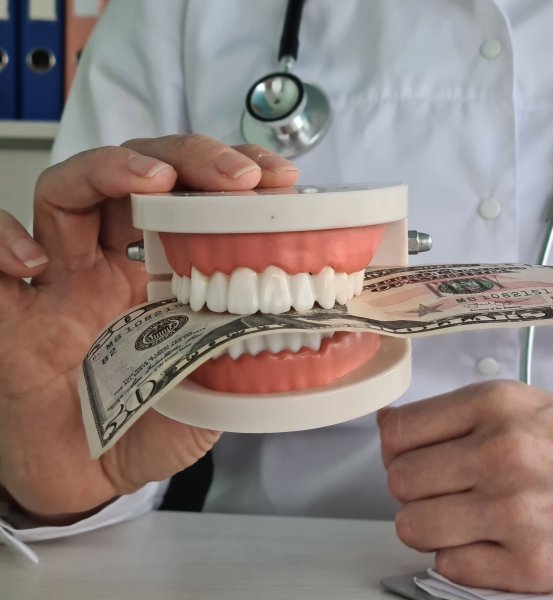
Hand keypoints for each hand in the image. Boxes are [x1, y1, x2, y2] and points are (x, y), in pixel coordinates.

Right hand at [0, 135, 298, 521]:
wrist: (87, 480)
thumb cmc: (147, 429)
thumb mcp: (214, 392)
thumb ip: (244, 359)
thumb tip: (295, 332)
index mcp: (163, 275)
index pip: (191, 199)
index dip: (231, 177)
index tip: (277, 178)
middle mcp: (111, 264)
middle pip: (135, 175)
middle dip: (187, 159)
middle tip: (236, 176)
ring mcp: (58, 283)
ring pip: (66, 192)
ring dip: (108, 170)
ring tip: (152, 181)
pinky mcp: (9, 317)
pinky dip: (1, 241)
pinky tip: (35, 259)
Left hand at [379, 380, 552, 591]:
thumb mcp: (531, 405)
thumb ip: (462, 417)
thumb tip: (392, 435)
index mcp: (498, 403)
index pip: (397, 431)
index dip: (400, 449)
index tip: (415, 457)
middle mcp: (501, 452)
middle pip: (399, 482)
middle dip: (417, 489)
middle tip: (448, 491)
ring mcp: (514, 512)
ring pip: (413, 527)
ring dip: (433, 527)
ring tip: (468, 519)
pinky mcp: (530, 566)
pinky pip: (448, 566)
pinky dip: (463, 558)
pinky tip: (494, 544)